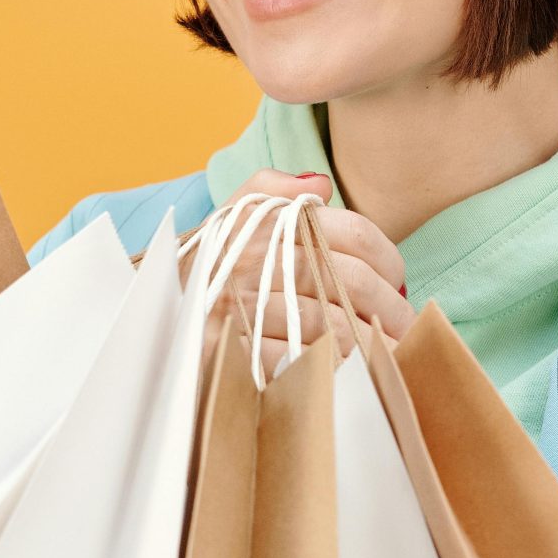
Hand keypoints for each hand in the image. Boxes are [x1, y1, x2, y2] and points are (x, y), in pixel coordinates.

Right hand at [206, 171, 413, 379]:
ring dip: (368, 343)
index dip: (387, 259)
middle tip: (405, 329)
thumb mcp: (230, 217)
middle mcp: (253, 258)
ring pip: (330, 324)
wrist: (152, 317)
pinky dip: (329, 368)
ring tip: (388, 356)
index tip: (399, 285)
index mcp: (263, 222)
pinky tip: (346, 373)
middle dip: (388, 308)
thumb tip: (322, 184)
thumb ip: (271, 188)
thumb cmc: (207, 267)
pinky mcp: (230, 349)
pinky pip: (297, 359)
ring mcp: (241, 306)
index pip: (349, 233)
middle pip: (347, 279)